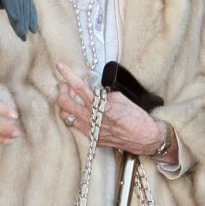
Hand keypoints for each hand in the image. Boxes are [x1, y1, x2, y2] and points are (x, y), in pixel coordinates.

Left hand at [55, 62, 172, 158]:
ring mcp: (91, 130)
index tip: (60, 67)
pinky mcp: (93, 138)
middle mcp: (92, 120)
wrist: (145, 138)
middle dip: (62, 91)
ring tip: (72, 98)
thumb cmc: (137, 117)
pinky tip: (82, 112)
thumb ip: (105, 93)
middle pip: (65, 103)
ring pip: (66, 116)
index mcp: (100, 107)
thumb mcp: (122, 98)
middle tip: (65, 85)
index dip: (68, 76)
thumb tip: (96, 90)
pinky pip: (77, 125)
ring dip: (66, 105)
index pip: (79, 88)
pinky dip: (76, 116)